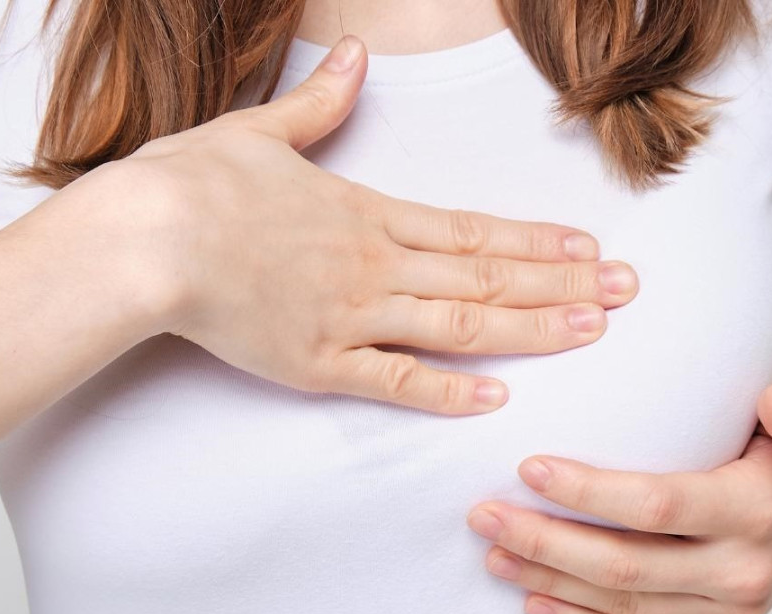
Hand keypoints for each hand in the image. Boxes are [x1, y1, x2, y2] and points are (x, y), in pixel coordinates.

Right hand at [84, 35, 637, 415]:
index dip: (533, 239)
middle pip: (484, 273)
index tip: (586, 246)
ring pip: (458, 323)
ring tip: (591, 330)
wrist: (144, 240)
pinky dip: (446, 391)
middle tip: (627, 291)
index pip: (469, 227)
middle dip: (561, 283)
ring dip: (530, 327)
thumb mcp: (259, 131)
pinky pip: (394, 380)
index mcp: (363, 210)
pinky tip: (495, 397)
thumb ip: (319, 102)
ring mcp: (350, 315)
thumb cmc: (192, 184)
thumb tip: (354, 57)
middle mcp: (372, 264)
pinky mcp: (316, 362)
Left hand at [467, 379, 771, 613]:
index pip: (655, 505)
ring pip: (620, 604)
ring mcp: (725, 613)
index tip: (528, 468)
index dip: (588, 493)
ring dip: (548, 580)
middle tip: (484, 515)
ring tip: (493, 552)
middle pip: (624, 564)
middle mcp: (740, 570)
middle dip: (544, 541)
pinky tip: (534, 603)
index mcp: (753, 510)